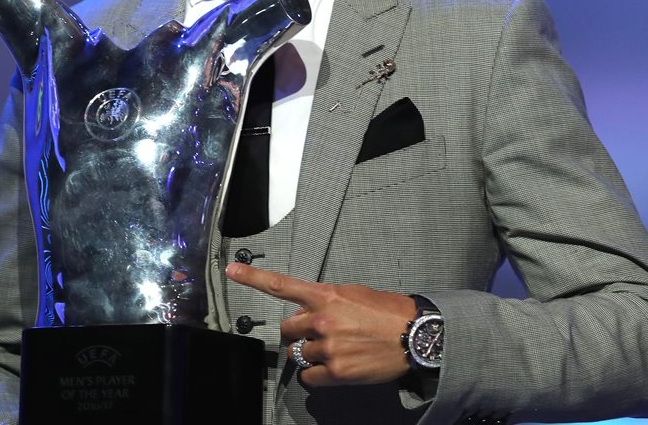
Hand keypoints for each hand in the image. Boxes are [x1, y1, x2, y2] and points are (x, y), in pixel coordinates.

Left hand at [225, 262, 416, 386]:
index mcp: (326, 295)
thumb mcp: (354, 293)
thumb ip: (327, 300)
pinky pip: (309, 376)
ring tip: (337, 348)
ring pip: (299, 353)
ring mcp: (328, 347)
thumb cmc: (389, 312)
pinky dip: (316, 374)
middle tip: (320, 332)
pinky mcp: (336, 371)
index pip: (282, 285)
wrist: (416, 335)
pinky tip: (333, 367)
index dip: (253, 278)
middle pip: (287, 329)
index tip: (232, 270)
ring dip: (312, 352)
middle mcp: (322, 320)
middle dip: (298, 332)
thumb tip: (310, 310)